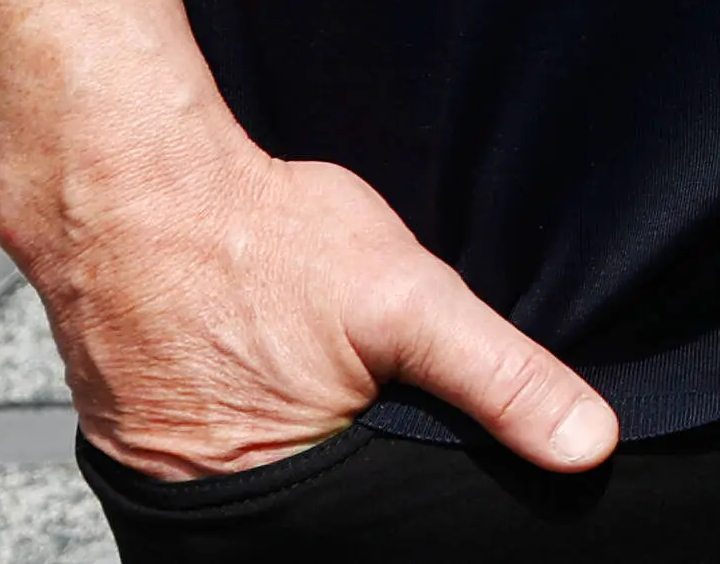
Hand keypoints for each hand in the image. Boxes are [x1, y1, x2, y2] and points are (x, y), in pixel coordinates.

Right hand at [23, 133, 616, 482]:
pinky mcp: (145, 444)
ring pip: (284, 489)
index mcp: (291, 503)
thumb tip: (588, 444)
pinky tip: (278, 375)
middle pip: (335, 519)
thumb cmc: (257, 239)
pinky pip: (227, 456)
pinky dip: (264, 427)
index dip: (418, 509)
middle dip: (372, 478)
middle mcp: (222, 513)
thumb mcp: (407, 300)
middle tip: (371, 399)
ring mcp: (174, 482)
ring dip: (319, 452)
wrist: (131, 190)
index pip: (383, 534)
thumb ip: (501, 377)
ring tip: (322, 380)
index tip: (431, 459)